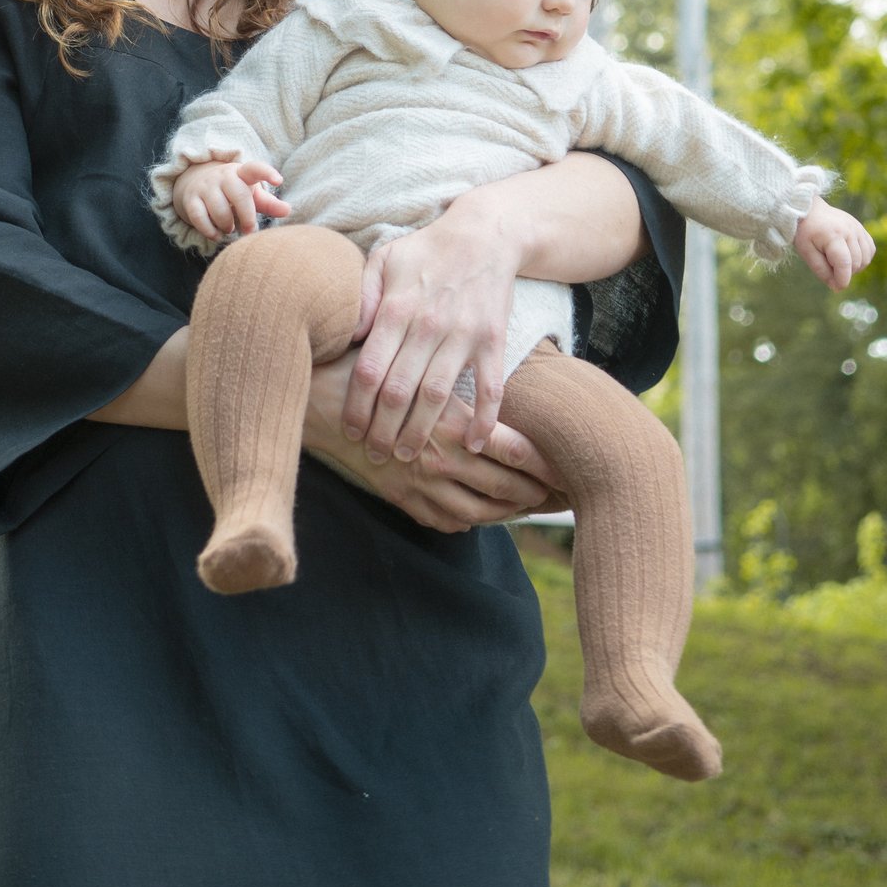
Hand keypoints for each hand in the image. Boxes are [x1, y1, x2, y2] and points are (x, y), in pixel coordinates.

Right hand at [172, 155, 289, 242]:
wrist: (197, 183)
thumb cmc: (233, 192)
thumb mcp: (252, 194)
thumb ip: (270, 203)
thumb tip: (288, 210)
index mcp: (242, 173)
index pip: (255, 168)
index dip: (267, 173)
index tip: (279, 180)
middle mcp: (223, 176)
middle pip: (239, 195)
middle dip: (247, 217)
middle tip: (249, 230)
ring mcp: (205, 187)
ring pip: (219, 210)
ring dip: (227, 225)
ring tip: (230, 229)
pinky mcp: (190, 199)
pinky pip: (199, 218)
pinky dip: (210, 231)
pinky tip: (217, 235)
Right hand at [303, 352, 559, 530]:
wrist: (318, 401)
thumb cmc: (376, 369)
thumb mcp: (422, 364)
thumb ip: (460, 381)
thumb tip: (508, 386)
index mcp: (452, 422)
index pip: (517, 451)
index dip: (547, 464)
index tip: (569, 466)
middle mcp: (440, 458)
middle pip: (506, 487)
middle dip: (537, 493)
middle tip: (560, 492)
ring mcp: (420, 485)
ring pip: (479, 512)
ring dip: (508, 512)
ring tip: (528, 505)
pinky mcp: (402, 499)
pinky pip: (445, 522)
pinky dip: (469, 522)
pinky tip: (481, 514)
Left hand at [342, 202, 522, 463]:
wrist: (484, 235)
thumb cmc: (425, 251)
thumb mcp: (383, 260)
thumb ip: (361, 298)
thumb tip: (344, 336)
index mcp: (396, 309)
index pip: (368, 371)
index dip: (356, 408)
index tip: (349, 431)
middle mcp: (428, 326)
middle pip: (399, 392)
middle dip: (382, 431)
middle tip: (374, 455)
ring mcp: (463, 336)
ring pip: (437, 398)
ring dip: (421, 434)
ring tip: (407, 457)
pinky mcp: (493, 341)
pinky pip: (490, 388)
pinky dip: (483, 420)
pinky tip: (471, 444)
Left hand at [794, 198, 874, 290]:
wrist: (810, 210)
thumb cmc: (806, 233)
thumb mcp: (806, 253)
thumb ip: (821, 271)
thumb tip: (838, 287)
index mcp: (832, 236)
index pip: (844, 263)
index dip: (843, 279)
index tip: (837, 287)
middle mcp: (849, 230)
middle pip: (855, 263)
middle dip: (845, 273)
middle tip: (829, 267)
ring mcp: (857, 228)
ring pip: (865, 259)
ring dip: (854, 267)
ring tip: (838, 262)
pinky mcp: (862, 228)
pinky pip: (870, 250)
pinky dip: (862, 258)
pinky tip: (849, 256)